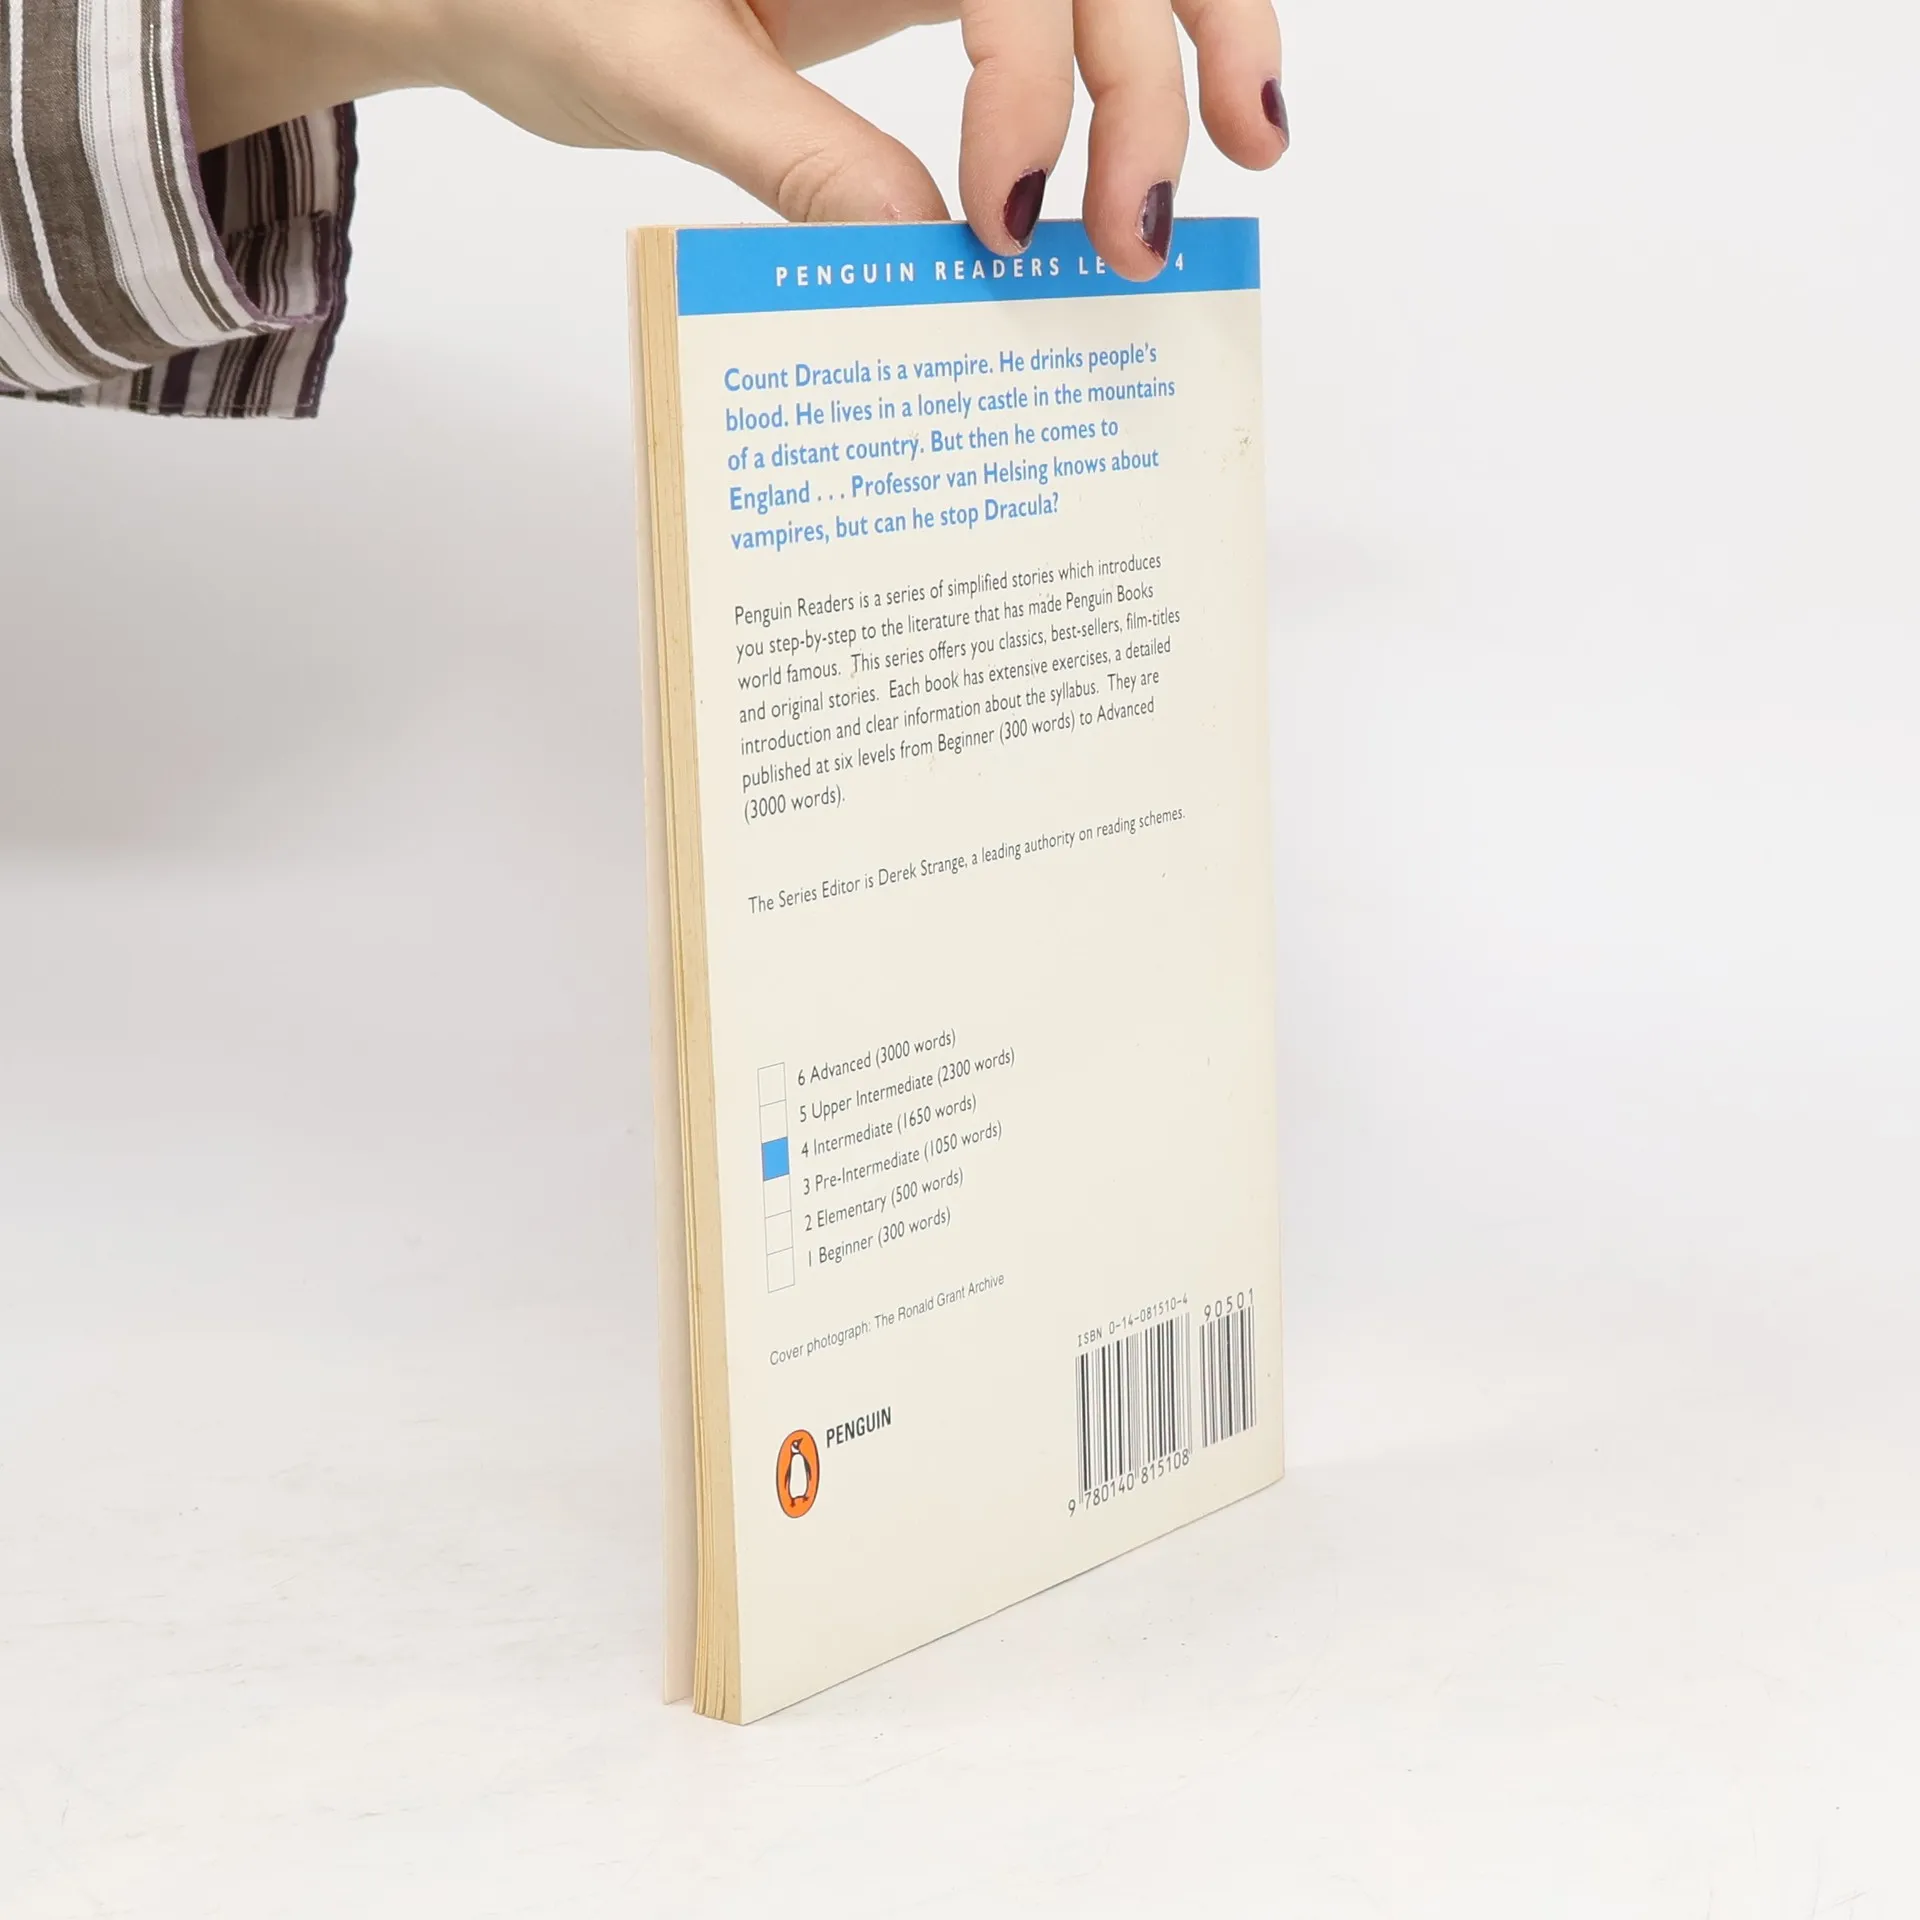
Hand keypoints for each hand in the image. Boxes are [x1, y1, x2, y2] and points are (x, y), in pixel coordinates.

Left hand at [184, 0, 1287, 279]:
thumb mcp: (650, 69)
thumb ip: (791, 150)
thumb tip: (928, 252)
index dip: (1029, 85)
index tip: (1007, 227)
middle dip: (1146, 81)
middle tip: (1139, 236)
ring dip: (1197, 44)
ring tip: (1250, 153)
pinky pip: (1063, 6)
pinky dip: (1137, 62)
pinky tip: (1193, 124)